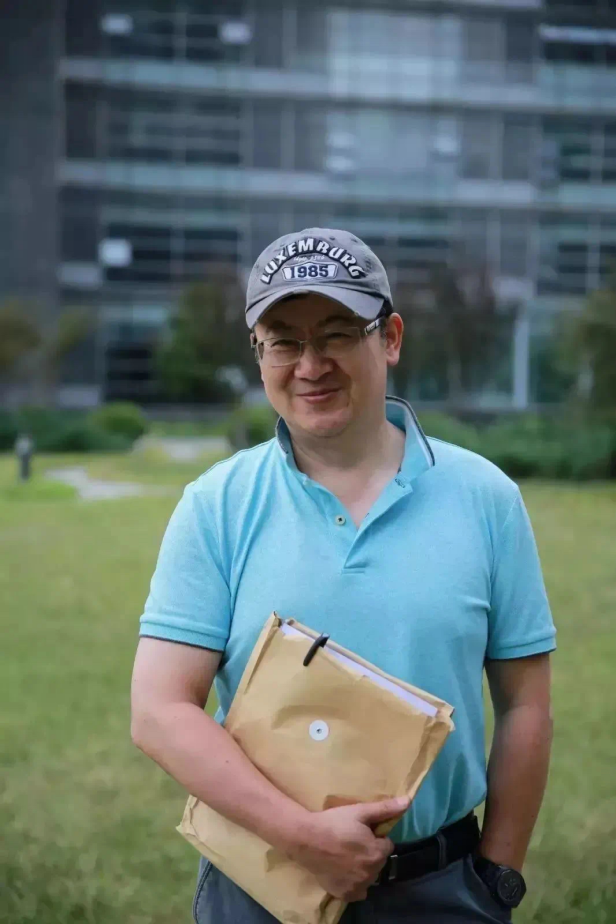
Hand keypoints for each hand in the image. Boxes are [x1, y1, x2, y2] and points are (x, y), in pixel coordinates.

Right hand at [287, 796, 408, 901]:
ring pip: (368, 876)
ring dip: (363, 868)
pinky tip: (343, 871)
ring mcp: (358, 886)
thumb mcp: (360, 811)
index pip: (386, 846)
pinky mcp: (345, 895)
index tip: (361, 832)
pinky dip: (354, 883)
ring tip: (345, 855)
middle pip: (378, 861)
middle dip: (370, 852)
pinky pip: (358, 891)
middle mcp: (371, 874)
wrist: (305, 839)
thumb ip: (385, 809)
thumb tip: (408, 801)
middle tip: (352, 842)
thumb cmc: (334, 823)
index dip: (375, 838)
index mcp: (377, 853)